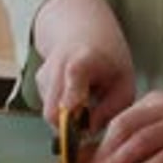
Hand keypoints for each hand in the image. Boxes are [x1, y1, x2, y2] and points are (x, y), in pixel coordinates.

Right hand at [33, 0, 135, 131]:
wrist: (85, 32)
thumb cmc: (109, 61)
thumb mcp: (124, 83)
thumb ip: (110, 110)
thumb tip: (87, 131)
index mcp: (84, 59)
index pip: (74, 76)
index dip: (72, 97)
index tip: (73, 115)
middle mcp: (58, 64)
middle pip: (54, 110)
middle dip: (70, 127)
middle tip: (90, 122)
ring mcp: (46, 72)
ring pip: (51, 113)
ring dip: (69, 117)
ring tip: (88, 98)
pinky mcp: (39, 81)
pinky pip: (50, 108)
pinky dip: (64, 109)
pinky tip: (77, 93)